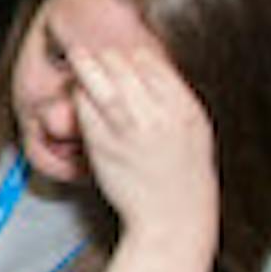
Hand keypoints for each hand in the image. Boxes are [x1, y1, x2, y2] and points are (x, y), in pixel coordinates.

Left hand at [70, 46, 217, 254]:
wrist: (172, 216)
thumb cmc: (182, 175)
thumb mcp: (194, 128)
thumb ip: (173, 98)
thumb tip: (147, 69)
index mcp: (184, 107)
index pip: (152, 62)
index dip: (132, 55)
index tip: (122, 56)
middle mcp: (157, 114)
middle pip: (122, 66)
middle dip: (105, 57)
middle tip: (95, 55)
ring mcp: (128, 127)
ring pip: (99, 81)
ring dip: (85, 66)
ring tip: (77, 56)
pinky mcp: (102, 143)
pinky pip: (84, 108)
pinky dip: (79, 96)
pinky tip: (78, 93)